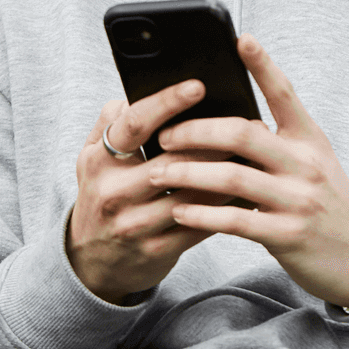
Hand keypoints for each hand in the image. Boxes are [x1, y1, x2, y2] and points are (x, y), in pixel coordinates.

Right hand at [66, 80, 235, 303]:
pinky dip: (227, 208)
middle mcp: (113, 192)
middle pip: (172, 160)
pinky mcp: (155, 251)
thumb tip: (136, 90)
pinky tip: (249, 192)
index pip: (135, 125)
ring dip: (227, 174)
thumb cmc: (102, 194)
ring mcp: (133, 225)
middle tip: (251, 124)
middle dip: (215, 141)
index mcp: (98, 160)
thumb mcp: (91, 157)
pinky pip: (200, 225)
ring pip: (192, 194)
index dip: (166, 103)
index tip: (198, 86)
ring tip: (257, 155)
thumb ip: (110, 122)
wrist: (91, 262)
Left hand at [149, 35, 348, 311]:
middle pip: (243, 134)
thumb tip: (226, 126)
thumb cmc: (329, 205)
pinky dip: (202, 215)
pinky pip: (235, 220)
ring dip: (187, 174)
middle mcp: (306, 164)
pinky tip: (180, 212)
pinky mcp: (288, 235)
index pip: (285, 94)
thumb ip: (278, 144)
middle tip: (164, 135)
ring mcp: (298, 200)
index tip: (241, 39)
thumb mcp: (314, 165)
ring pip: (232, 177)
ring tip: (158, 172)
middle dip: (196, 132)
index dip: (263, 65)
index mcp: (310, 140)